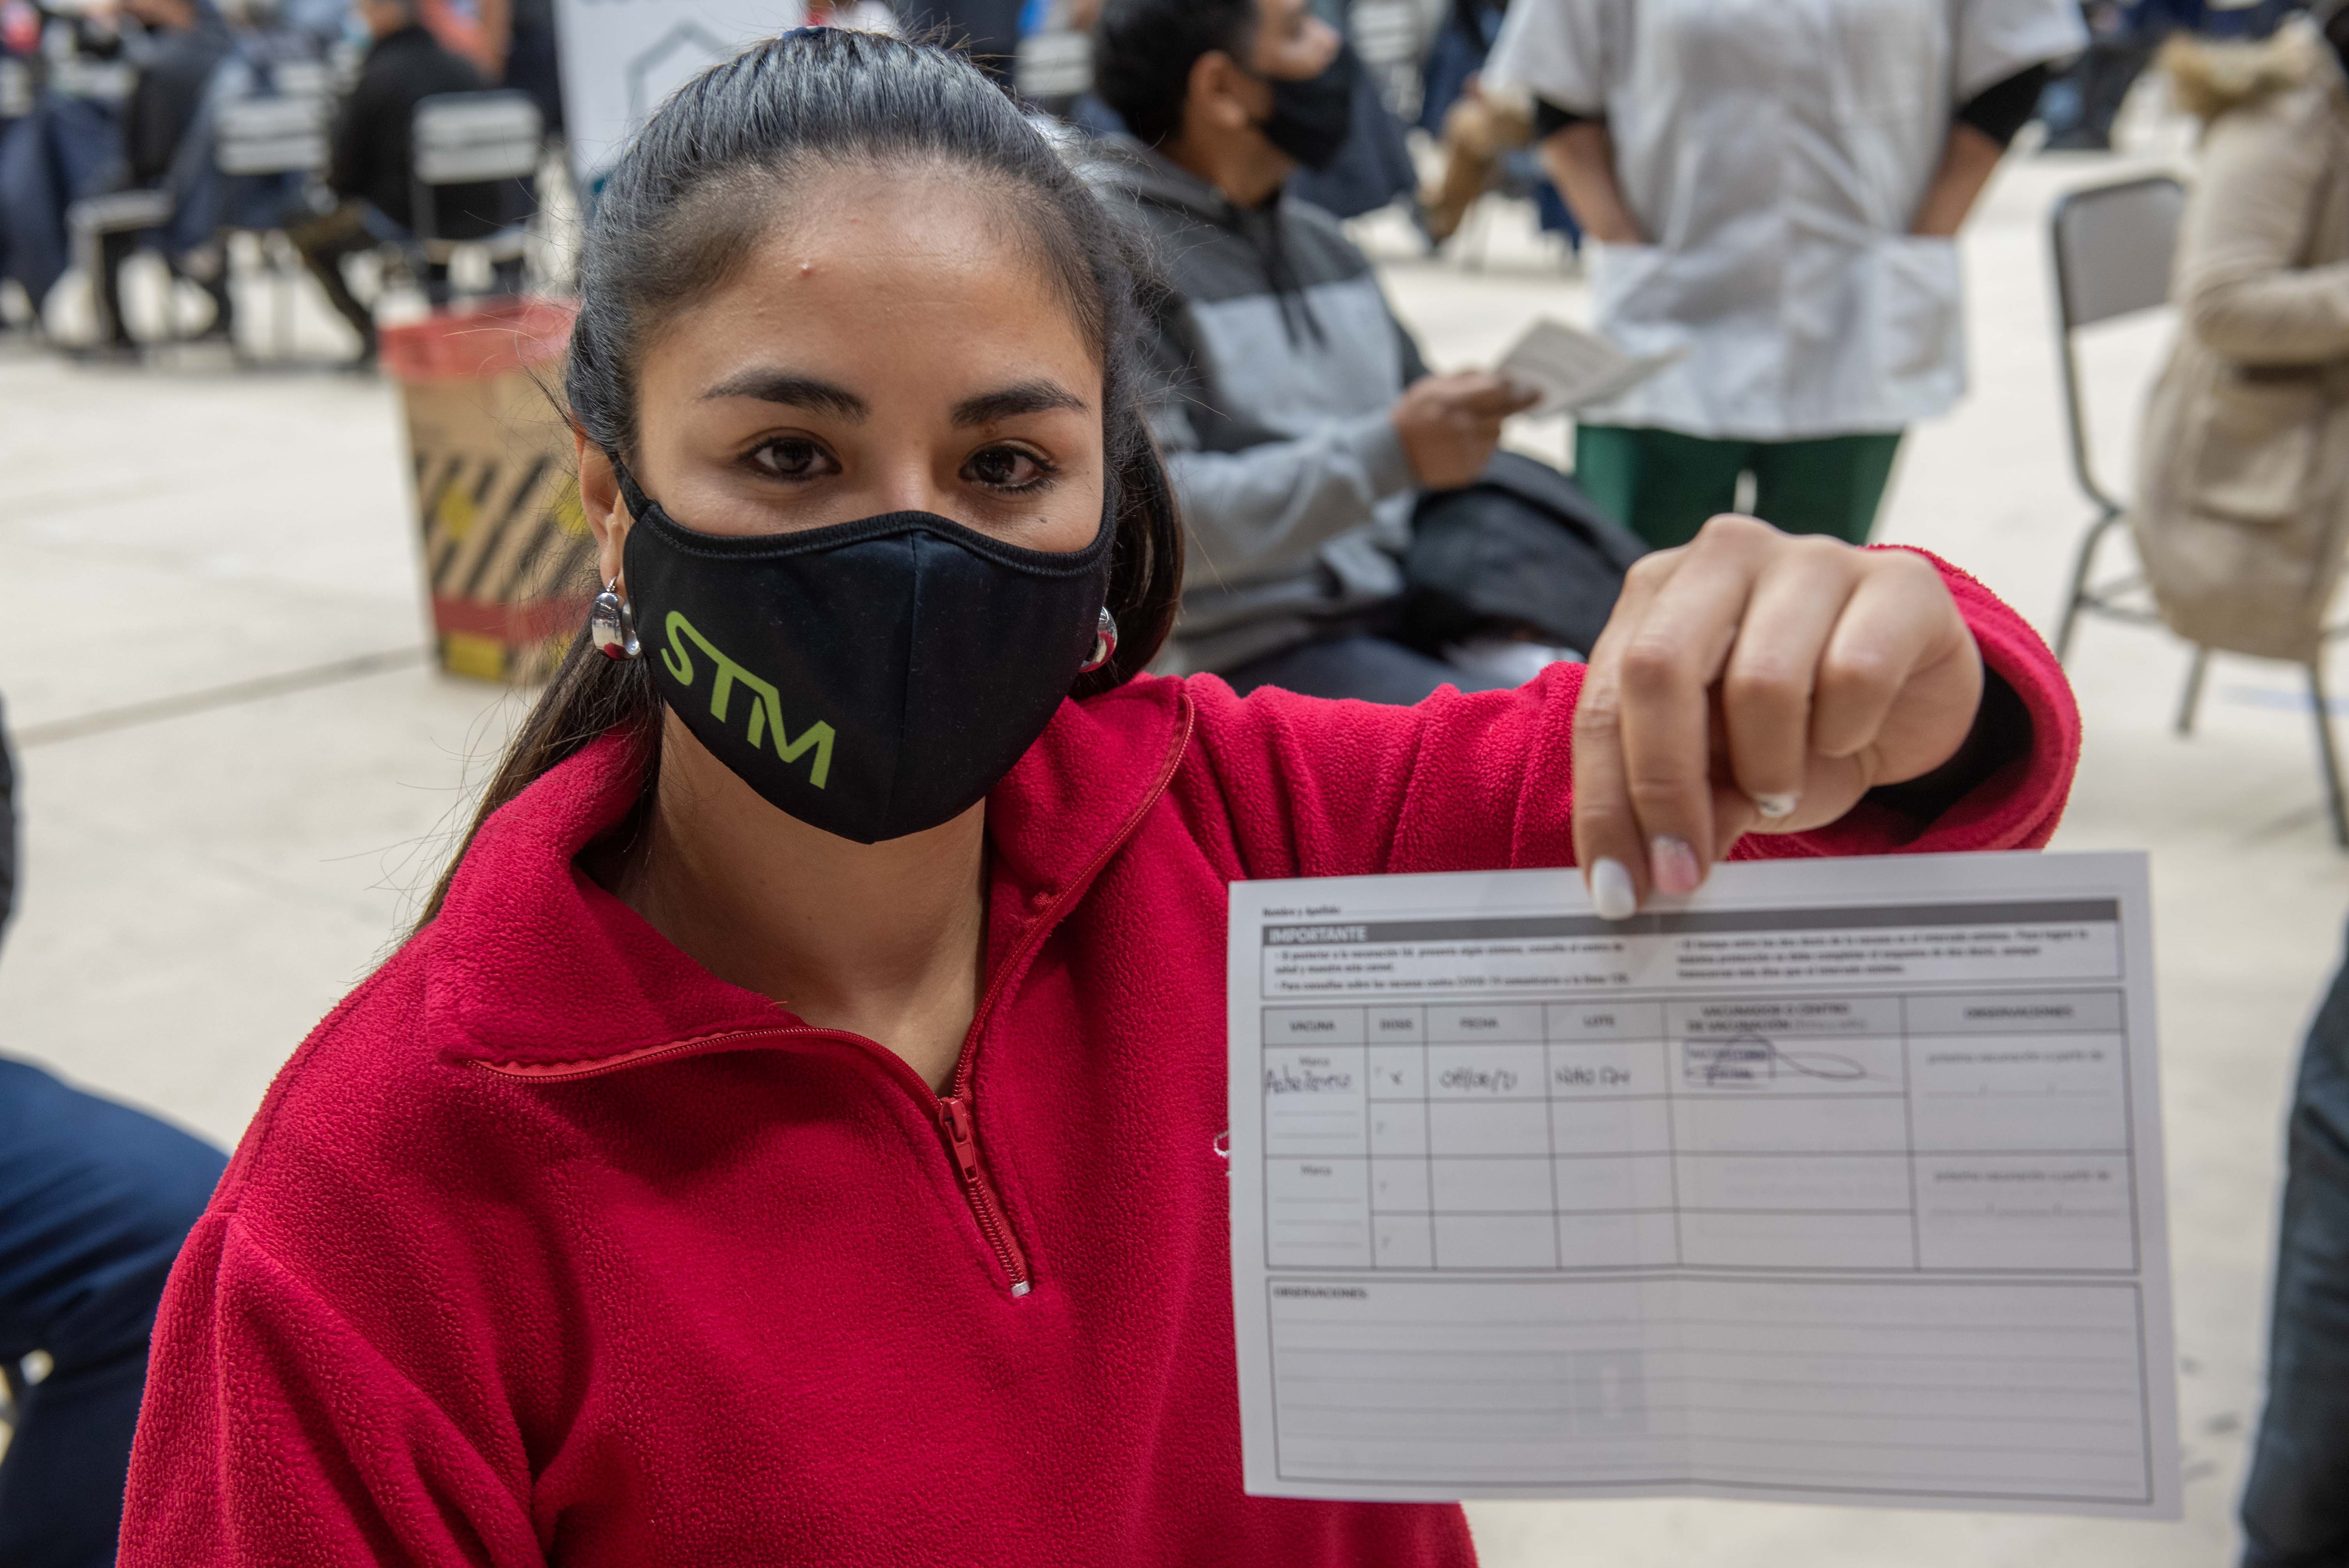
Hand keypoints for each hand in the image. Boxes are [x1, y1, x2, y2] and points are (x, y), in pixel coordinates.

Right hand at [1391, 372, 1539, 490]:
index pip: (1499, 393)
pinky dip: (1482, 445)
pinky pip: (1487, 453)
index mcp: (1452, 403)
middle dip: (1516, 405)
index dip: (1520, 389)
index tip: (1537, 388)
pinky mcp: (1468, 471)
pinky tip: (1463, 443)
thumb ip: (1467, 378)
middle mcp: (1463, 429)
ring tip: (1471, 424)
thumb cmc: (1414, 414)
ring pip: (1499, 434)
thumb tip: (1501, 376)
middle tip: (1535, 396)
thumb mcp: (1432, 386)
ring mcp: (1466, 453)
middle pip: (1506, 415)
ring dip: (1494, 425)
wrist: (1391, 455)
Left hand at [1570, 515, 1984, 917]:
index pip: (1603, 702)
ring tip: (1779, 791)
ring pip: (1761, 680)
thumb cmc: (1790, 729)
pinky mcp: (1901, 581)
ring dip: (1767, 767)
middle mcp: (1722, 557)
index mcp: (1656, 594)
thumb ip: (1674, 797)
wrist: (1908, 699)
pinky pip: (1856, 674)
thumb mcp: (1719, 770)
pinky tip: (1846, 737)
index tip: (1619, 889)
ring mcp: (1812, 558)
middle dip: (1665, 788)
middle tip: (1685, 871)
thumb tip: (1640, 871)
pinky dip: (1845, 731)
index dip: (1605, 802)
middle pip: (1659, 670)